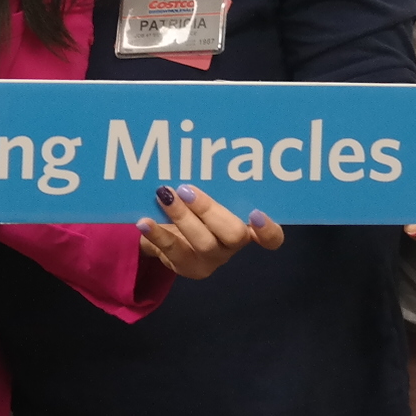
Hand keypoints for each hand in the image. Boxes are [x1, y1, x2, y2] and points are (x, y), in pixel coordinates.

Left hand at [139, 184, 283, 278]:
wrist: (170, 236)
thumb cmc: (198, 209)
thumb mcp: (210, 195)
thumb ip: (213, 182)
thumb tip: (197, 148)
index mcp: (247, 227)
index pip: (272, 238)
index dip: (268, 230)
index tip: (255, 213)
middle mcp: (232, 246)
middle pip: (233, 235)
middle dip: (210, 210)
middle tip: (187, 189)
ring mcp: (210, 260)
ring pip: (202, 243)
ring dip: (182, 217)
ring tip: (164, 196)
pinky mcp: (185, 267)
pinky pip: (172, 252)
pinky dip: (157, 234)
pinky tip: (144, 221)